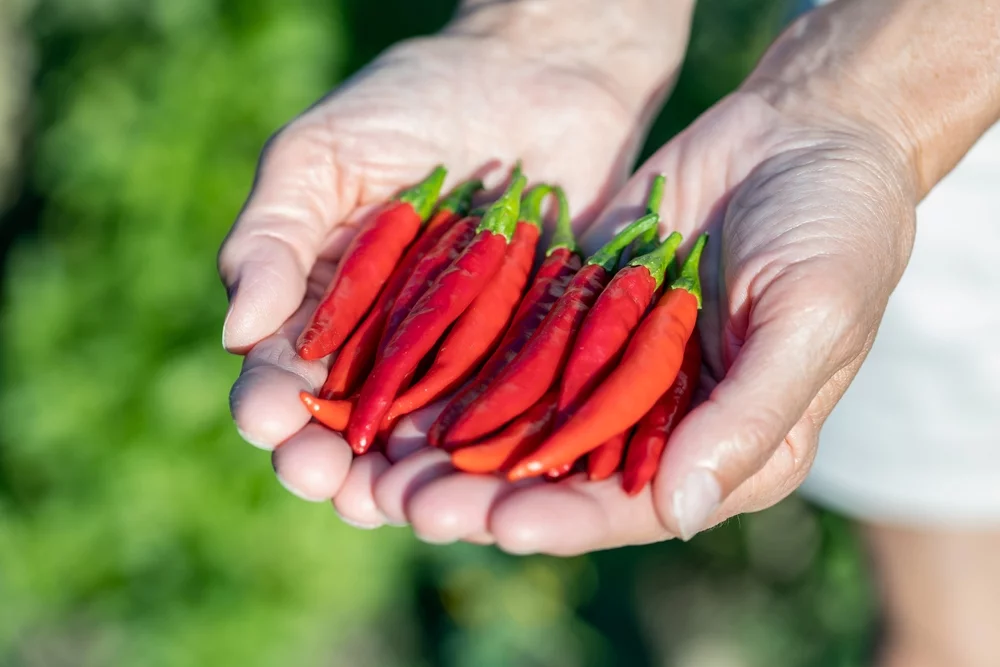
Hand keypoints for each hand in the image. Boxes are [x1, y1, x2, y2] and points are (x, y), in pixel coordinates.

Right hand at [218, 0, 691, 524]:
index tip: (269, 424)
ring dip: (409, 478)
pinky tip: (486, 477)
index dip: (270, 405)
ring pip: (427, 438)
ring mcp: (462, 356)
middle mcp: (388, 346)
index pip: (284, 372)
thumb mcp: (323, 152)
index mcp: (323, 304)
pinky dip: (497, 449)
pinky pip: (511, 412)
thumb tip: (236, 330)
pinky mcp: (533, 353)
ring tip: (401, 504)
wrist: (539, 71)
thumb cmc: (415, 100)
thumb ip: (274, 234)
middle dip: (334, 462)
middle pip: (350, 425)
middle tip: (330, 485)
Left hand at [382, 90, 917, 552]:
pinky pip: (514, 344)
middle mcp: (661, 418)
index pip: (636, 504)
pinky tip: (404, 378)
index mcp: (728, 446)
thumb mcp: (812, 319)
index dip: (566, 519)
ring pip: (521, 415)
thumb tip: (675, 514)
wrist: (804, 132)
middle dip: (485, 492)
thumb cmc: (838, 230)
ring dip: (454, 440)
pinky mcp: (579, 310)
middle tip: (407, 504)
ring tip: (381, 461)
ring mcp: (614, 364)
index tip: (499, 526)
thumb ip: (748, 417)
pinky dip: (461, 365)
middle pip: (561, 472)